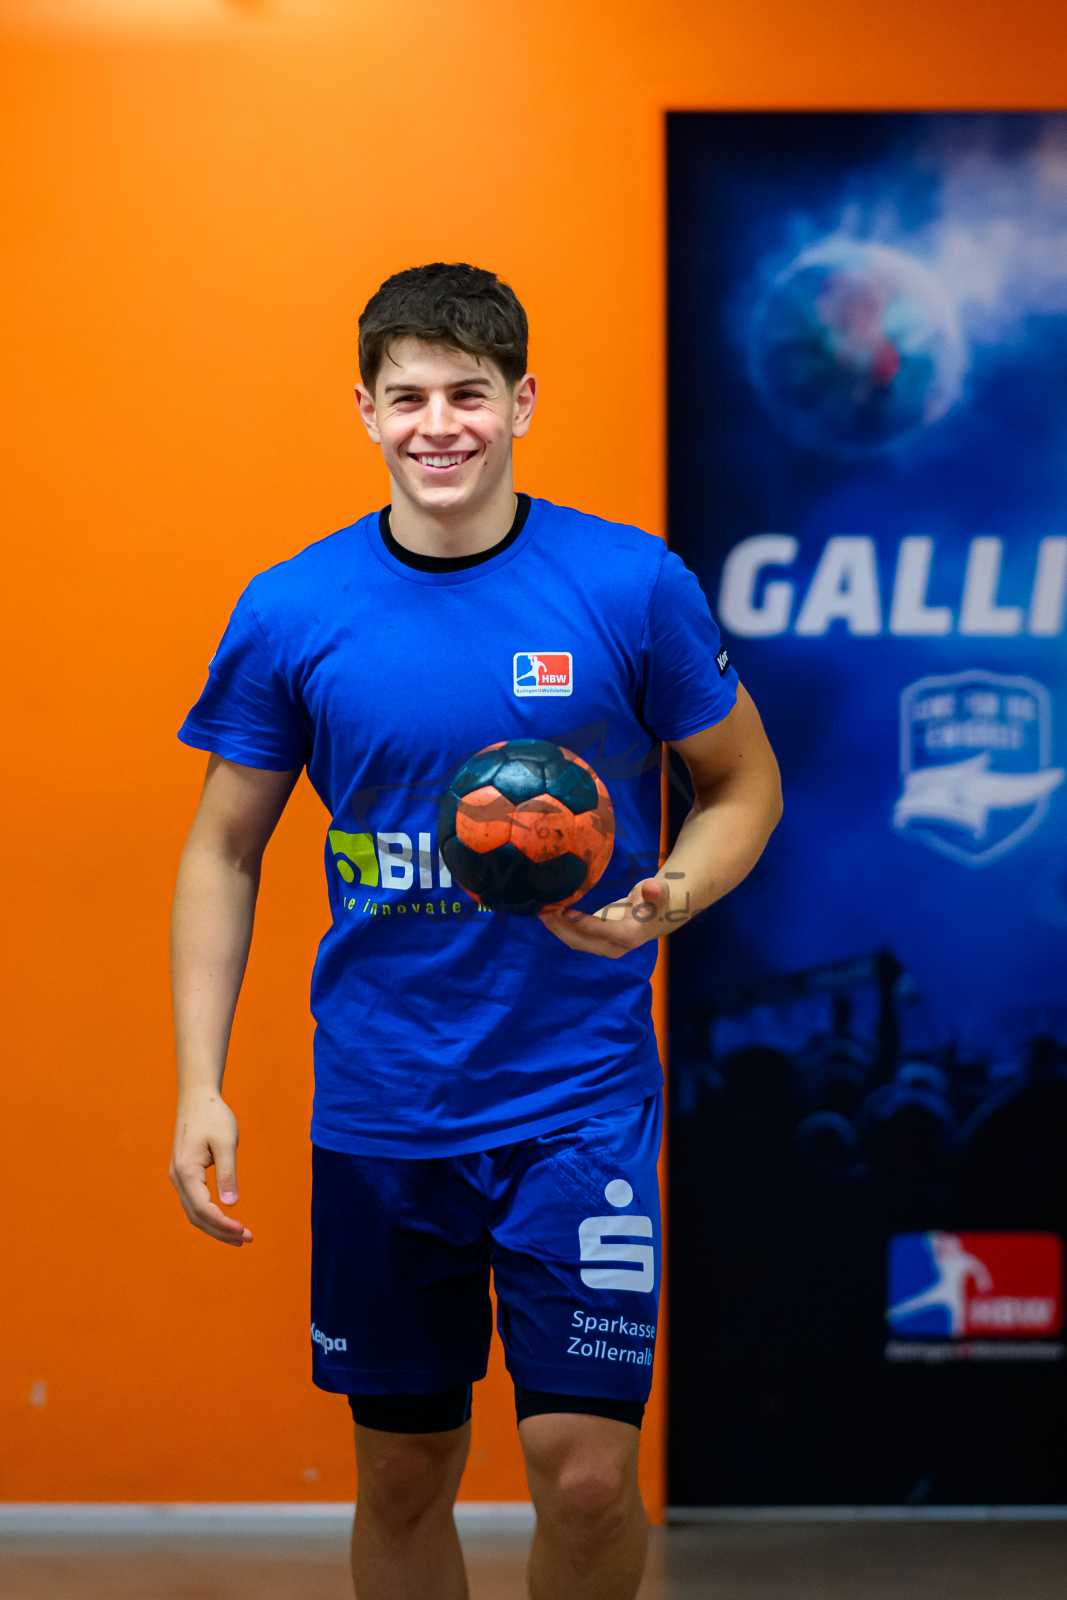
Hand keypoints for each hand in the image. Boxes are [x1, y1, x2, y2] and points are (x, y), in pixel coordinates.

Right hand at [169, 1089, 253, 1246]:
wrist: (197, 1097)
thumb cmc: (213, 1116)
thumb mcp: (225, 1143)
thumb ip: (228, 1173)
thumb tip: (231, 1204)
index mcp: (186, 1171)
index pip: (203, 1209)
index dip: (223, 1224)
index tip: (244, 1231)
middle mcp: (178, 1178)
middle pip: (196, 1217)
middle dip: (220, 1231)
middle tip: (246, 1239)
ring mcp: (178, 1177)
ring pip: (193, 1212)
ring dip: (215, 1226)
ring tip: (238, 1236)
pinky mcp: (183, 1174)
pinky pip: (193, 1202)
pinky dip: (208, 1215)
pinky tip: (225, 1219)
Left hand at [537, 876, 676, 958]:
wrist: (660, 914)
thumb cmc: (658, 900)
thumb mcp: (660, 892)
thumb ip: (655, 891)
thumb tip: (653, 888)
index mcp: (629, 936)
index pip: (600, 931)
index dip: (581, 922)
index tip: (564, 909)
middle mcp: (615, 947)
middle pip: (581, 941)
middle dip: (560, 927)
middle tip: (543, 909)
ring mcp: (604, 948)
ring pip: (575, 942)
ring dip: (556, 928)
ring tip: (541, 910)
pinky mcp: (596, 943)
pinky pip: (575, 938)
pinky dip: (561, 927)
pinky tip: (549, 913)